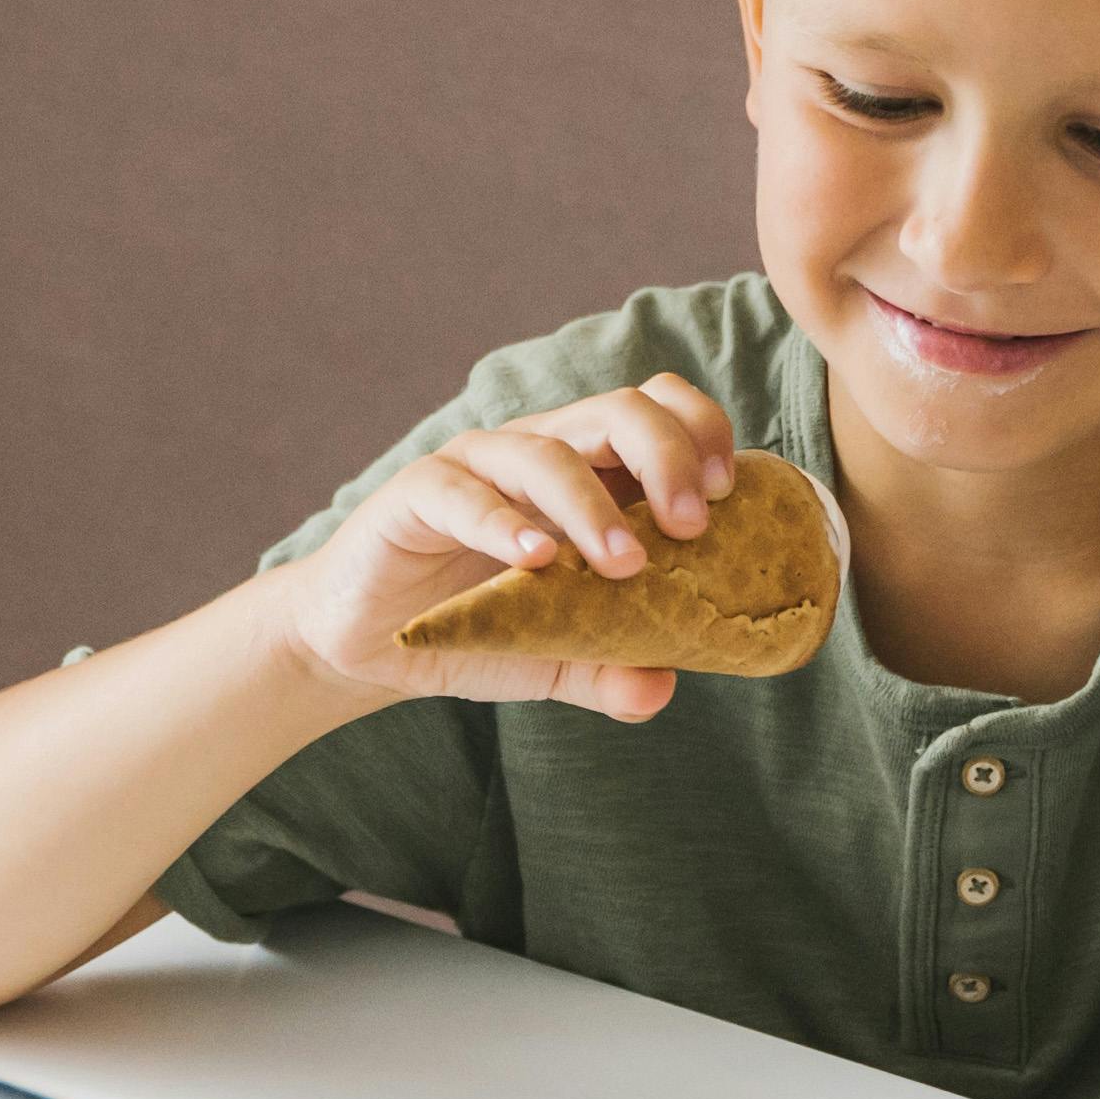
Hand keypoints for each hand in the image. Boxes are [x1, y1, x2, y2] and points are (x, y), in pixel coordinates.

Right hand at [270, 373, 746, 722]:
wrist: (369, 646)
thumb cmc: (476, 628)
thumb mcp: (558, 659)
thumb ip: (613, 671)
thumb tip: (662, 688)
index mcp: (588, 469)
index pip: (657, 411)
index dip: (701, 435)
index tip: (730, 496)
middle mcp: (539, 450)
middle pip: (618, 410)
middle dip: (668, 457)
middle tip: (692, 526)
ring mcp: (477, 467)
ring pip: (546, 452)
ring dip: (593, 506)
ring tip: (623, 565)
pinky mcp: (416, 493)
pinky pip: (463, 494)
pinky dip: (504, 524)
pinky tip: (535, 562)